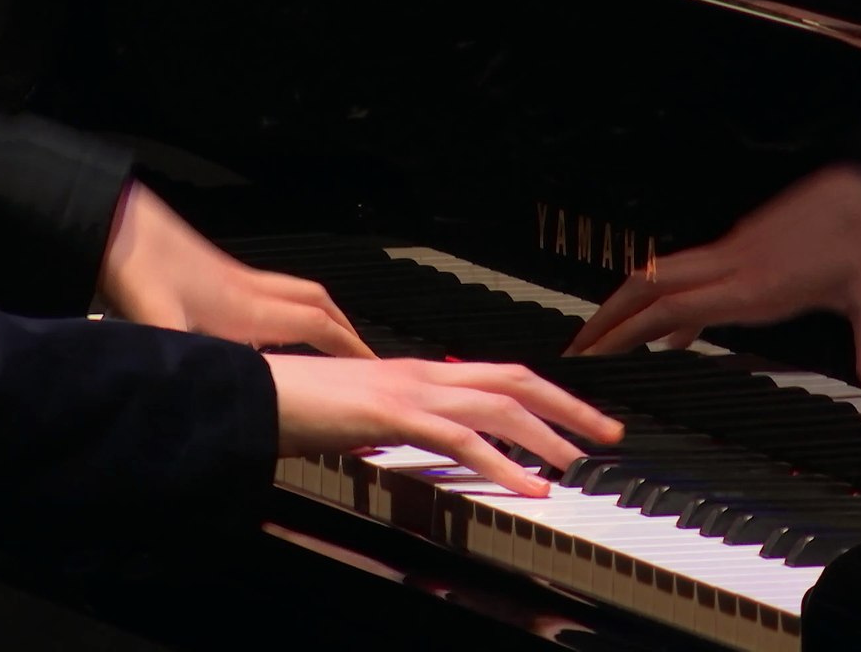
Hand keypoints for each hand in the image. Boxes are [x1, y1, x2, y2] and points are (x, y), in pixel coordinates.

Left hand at [99, 181, 372, 357]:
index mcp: (249, 310)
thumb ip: (181, 362)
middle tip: (366, 356)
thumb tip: (188, 398)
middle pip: (319, 304)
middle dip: (349, 330)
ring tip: (336, 340)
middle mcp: (255, 292)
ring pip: (301, 293)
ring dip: (326, 315)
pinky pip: (277, 293)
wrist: (122, 229)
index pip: (318, 327)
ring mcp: (241, 281)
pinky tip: (277, 330)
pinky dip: (294, 310)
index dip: (350, 349)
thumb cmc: (142, 272)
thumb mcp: (160, 325)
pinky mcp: (224, 276)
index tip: (373, 369)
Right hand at [263, 355, 625, 496]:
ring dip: (546, 436)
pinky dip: (502, 464)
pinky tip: (528, 487)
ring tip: (578, 464)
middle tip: (608, 434)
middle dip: (569, 406)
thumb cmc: (298, 404)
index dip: (546, 393)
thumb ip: (402, 425)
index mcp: (421, 373)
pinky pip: (462, 440)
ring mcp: (412, 390)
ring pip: (500, 407)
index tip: (579, 417)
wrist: (252, 393)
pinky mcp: (394, 415)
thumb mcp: (365, 416)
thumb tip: (428, 443)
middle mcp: (425, 374)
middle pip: (516, 381)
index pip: (499, 375)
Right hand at [565, 164, 860, 392]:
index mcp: (755, 284)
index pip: (673, 308)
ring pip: (659, 276)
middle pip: (648, 288)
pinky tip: (672, 332)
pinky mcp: (739, 245)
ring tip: (602, 339)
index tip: (597, 355)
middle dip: (606, 320)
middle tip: (575, 352)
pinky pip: (686, 275)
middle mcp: (732, 266)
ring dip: (625, 305)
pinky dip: (664, 302)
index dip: (629, 333)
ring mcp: (731, 252)